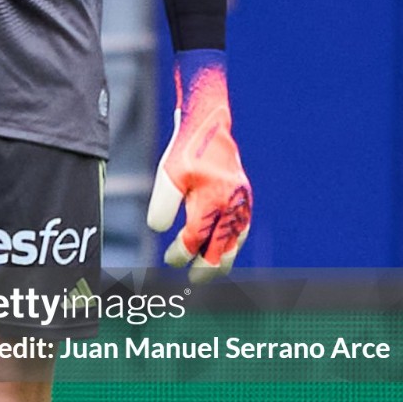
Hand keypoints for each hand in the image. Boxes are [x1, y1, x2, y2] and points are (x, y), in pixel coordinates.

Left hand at [147, 52, 251, 281]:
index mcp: (212, 201)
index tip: (170, 259)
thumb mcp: (168, 175)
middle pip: (222, 250)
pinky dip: (232, 243)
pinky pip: (242, 229)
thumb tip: (158, 230)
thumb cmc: (187, 150)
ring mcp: (241, 203)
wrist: (210, 122)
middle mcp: (231, 206)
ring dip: (222, 260)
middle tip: (194, 279)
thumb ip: (163, 204)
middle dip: (207, 268)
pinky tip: (222, 248)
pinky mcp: (244, 198)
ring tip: (209, 270)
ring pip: (236, 243)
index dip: (181, 253)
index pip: (195, 240)